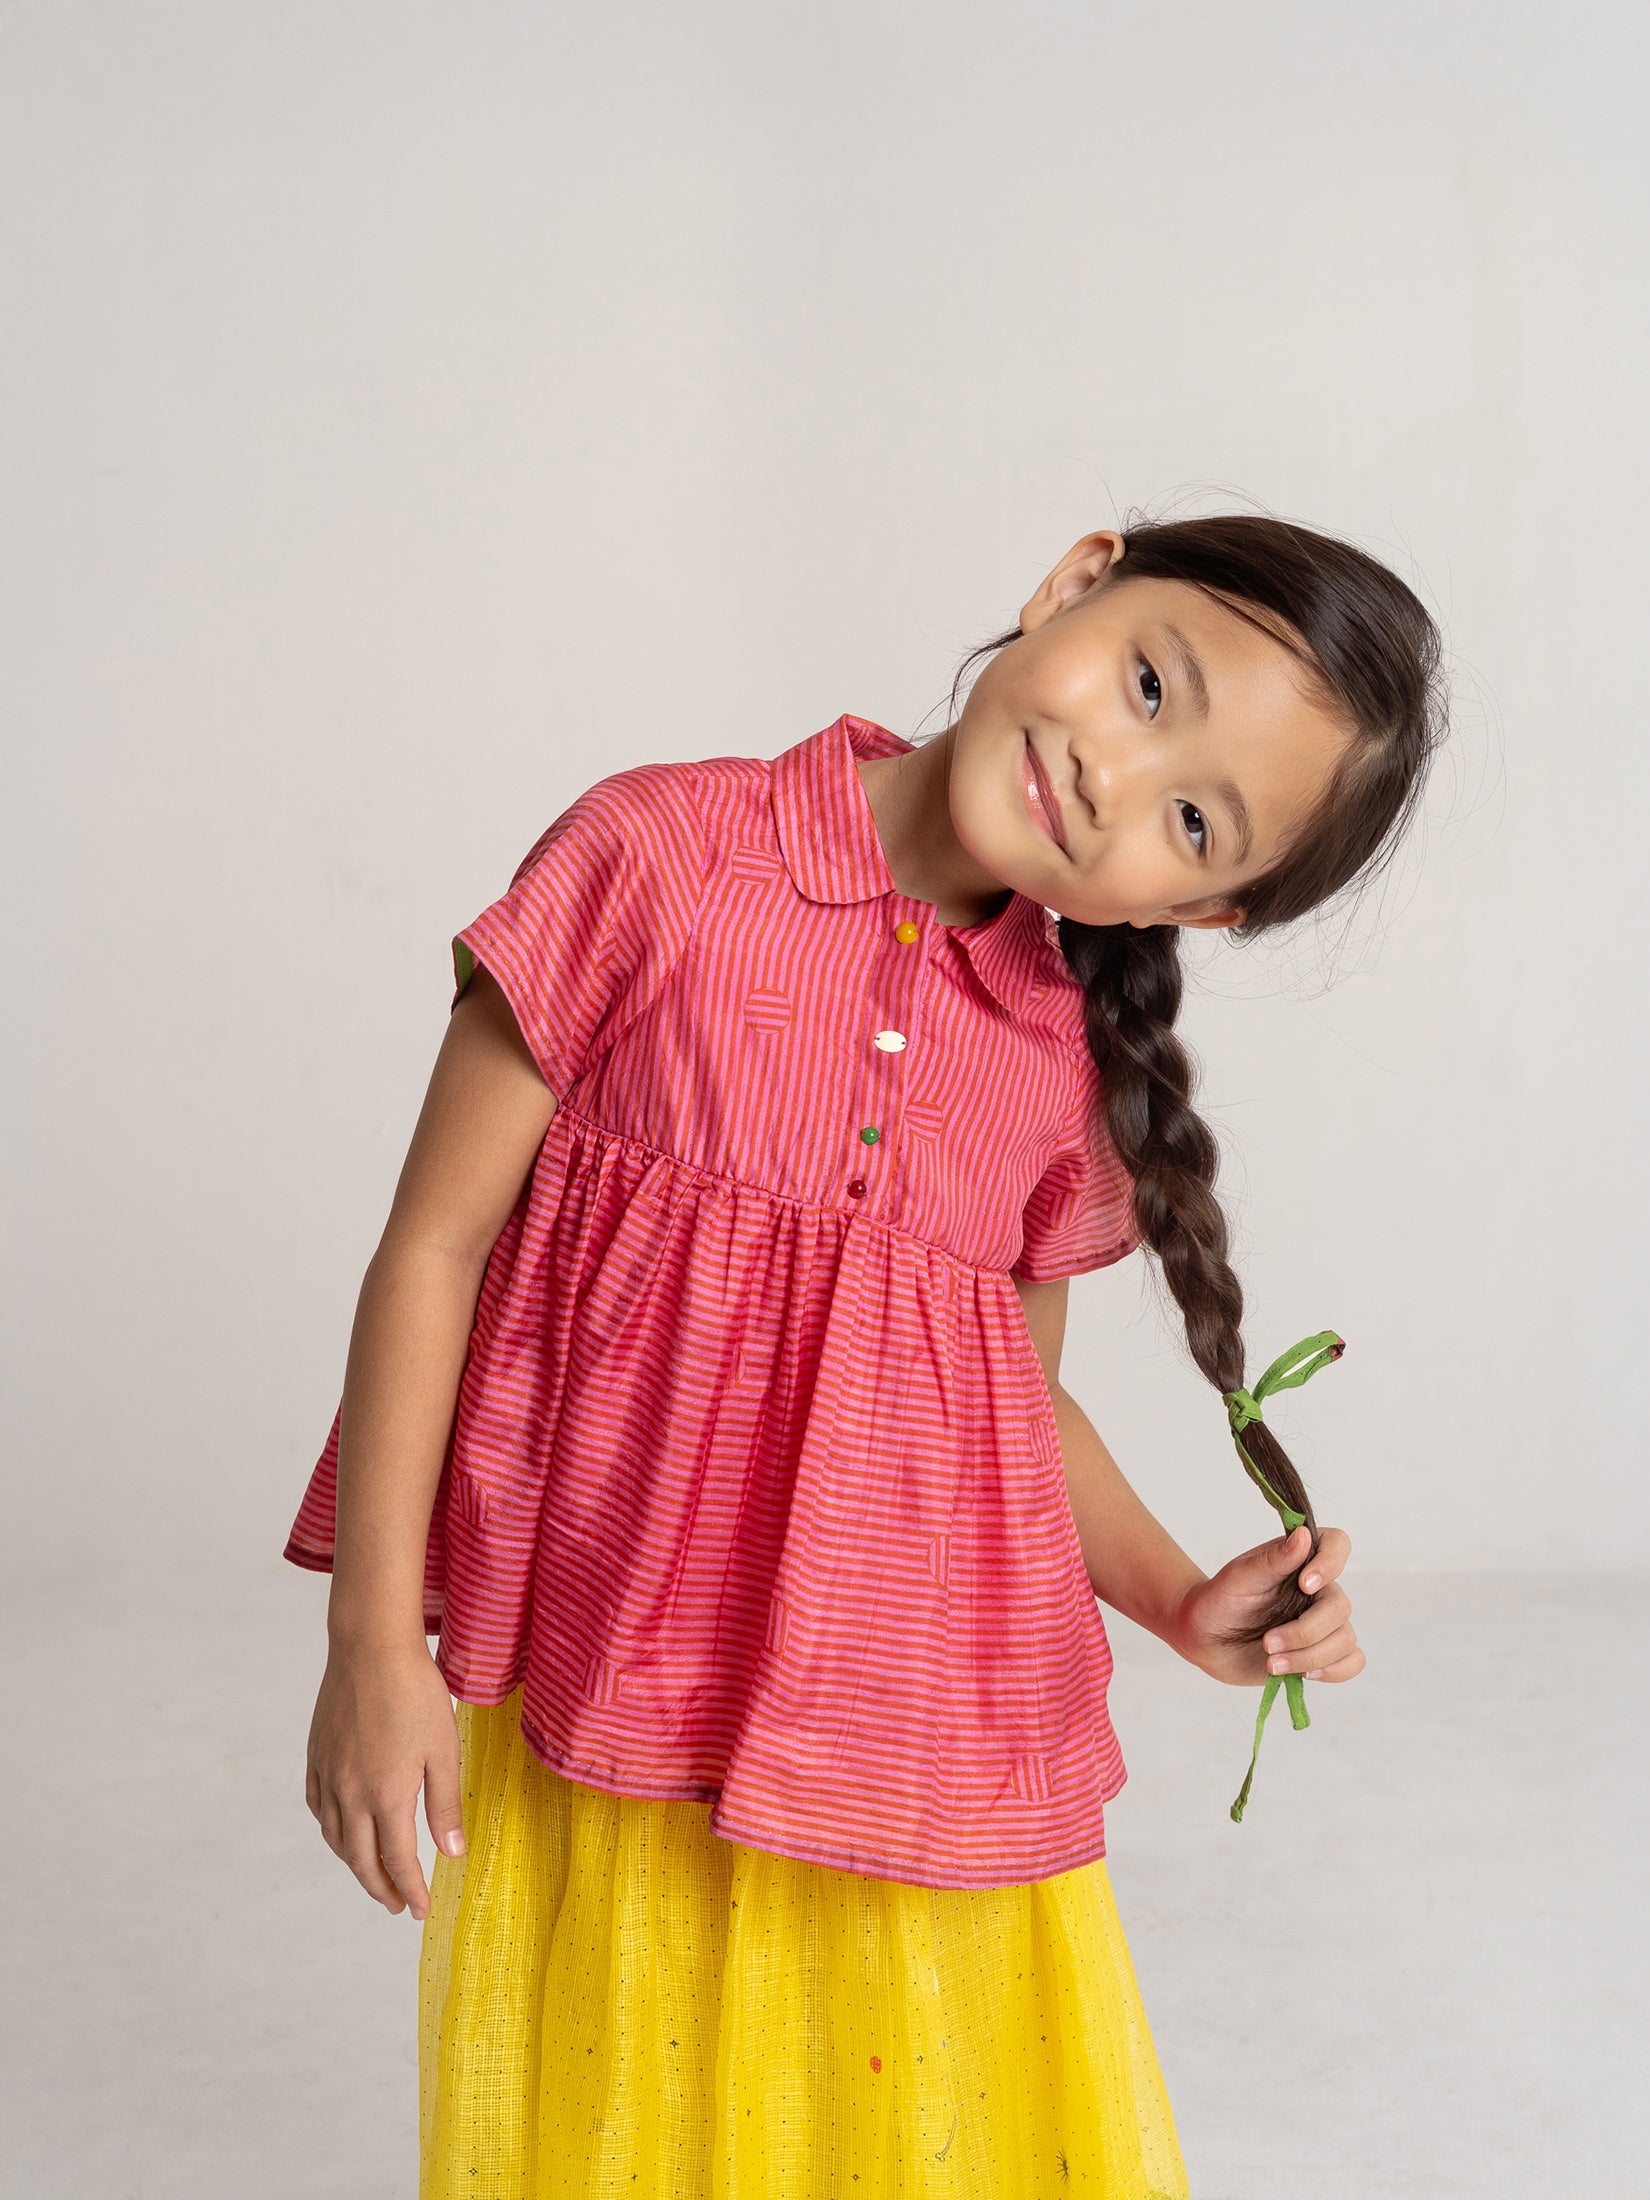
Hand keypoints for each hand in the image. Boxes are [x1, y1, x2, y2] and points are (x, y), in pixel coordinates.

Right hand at [305, 1641, 466, 1918]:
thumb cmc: (415, 1693)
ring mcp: (329, 1776)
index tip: (420, 1911)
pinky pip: (318, 1808)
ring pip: (336, 1837)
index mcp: (386, 1796)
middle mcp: (350, 1794)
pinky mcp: (317, 1756)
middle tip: (398, 1905)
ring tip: (374, 1874)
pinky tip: (341, 1830)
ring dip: (355, 1864)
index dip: (411, 1890)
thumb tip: (451, 1854)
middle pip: (361, 1859)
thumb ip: (444, 1804)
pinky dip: (331, 1830)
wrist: (370, 1648)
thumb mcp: (444, 1749)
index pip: (398, 1860)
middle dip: (381, 1888)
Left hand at [1171, 1524, 1366, 1689]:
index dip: (1331, 1563)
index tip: (1303, 1585)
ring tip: (1271, 1663)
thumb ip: (1272, 1560)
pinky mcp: (1323, 1652)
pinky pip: (1352, 1661)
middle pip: (1340, 1608)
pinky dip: (1333, 1671)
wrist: (1206, 1638)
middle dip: (1303, 1633)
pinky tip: (1303, 1674)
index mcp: (1301, 1560)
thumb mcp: (1239, 1578)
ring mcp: (1322, 1622)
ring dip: (1309, 1657)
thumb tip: (1302, 1535)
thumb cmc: (1220, 1601)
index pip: (1337, 1545)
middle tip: (1267, 1643)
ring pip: (1344, 1640)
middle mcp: (1318, 1589)